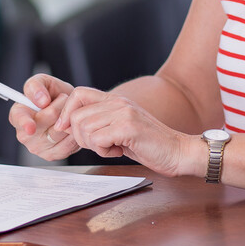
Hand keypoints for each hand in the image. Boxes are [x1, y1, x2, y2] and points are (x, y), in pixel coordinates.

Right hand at [9, 74, 79, 160]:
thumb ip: (36, 86)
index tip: (31, 127)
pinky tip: (70, 126)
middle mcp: (24, 134)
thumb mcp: (43, 81)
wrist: (70, 108)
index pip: (18, 119)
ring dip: (68, 118)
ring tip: (66, 112)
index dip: (25, 123)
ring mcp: (37, 147)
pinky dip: (73, 133)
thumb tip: (40, 100)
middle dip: (60, 106)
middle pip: (47, 121)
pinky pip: (69, 143)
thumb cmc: (53, 95)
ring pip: (60, 131)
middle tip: (62, 99)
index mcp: (18, 114)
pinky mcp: (52, 155)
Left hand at [57, 87, 195, 176]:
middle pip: (76, 116)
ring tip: (112, 148)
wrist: (178, 151)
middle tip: (99, 146)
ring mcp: (123, 113)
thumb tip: (69, 125)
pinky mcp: (128, 127)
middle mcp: (118, 101)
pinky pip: (97, 140)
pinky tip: (118, 151)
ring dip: (93, 146)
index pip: (77, 94)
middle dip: (80, 137)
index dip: (66, 113)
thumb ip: (100, 122)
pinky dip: (103, 151)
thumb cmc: (148, 144)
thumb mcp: (120, 127)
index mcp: (115, 99)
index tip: (67, 130)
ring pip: (84, 129)